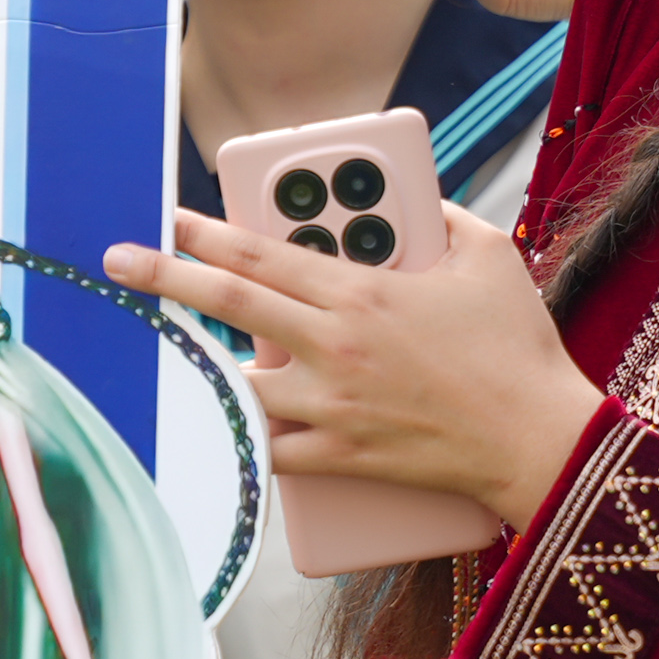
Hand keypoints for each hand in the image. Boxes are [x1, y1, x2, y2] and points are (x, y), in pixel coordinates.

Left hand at [107, 200, 592, 527]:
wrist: (541, 439)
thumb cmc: (520, 348)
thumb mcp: (491, 257)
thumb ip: (448, 217)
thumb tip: (425, 200)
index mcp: (362, 294)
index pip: (263, 254)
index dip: (207, 233)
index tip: (170, 217)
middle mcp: (335, 347)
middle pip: (230, 307)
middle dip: (164, 279)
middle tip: (117, 262)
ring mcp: (333, 407)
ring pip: (246, 384)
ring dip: (225, 366)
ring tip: (217, 356)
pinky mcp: (342, 458)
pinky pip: (276, 450)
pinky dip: (261, 437)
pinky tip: (251, 424)